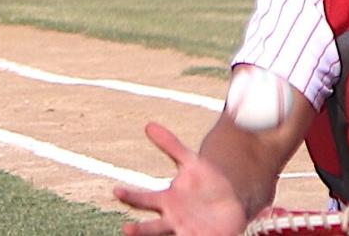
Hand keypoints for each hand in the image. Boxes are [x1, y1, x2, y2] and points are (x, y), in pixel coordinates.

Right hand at [114, 122, 248, 235]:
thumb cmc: (206, 181)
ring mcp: (185, 231)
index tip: (116, 190)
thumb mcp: (191, 161)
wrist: (232, 200)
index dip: (129, 196)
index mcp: (165, 200)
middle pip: (150, 228)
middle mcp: (171, 219)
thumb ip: (171, 145)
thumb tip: (148, 124)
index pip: (142, 200)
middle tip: (127, 230)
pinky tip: (196, 235)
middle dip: (139, 230)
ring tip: (141, 234)